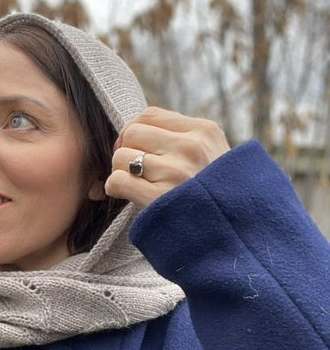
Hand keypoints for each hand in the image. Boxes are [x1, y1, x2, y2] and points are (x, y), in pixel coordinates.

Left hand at [105, 107, 229, 206]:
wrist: (236, 234)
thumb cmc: (216, 195)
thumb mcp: (212, 155)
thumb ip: (180, 138)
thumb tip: (129, 134)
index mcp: (204, 131)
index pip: (149, 115)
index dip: (134, 131)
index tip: (135, 148)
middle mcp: (191, 148)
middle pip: (132, 133)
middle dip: (126, 150)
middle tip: (133, 170)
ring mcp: (176, 173)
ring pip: (121, 156)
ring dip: (120, 171)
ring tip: (134, 184)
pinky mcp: (160, 199)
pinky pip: (118, 181)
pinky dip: (115, 187)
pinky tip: (125, 195)